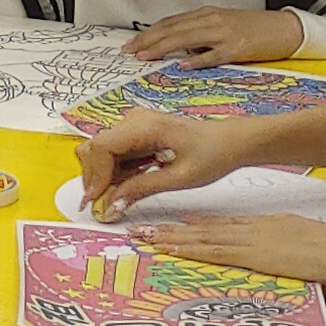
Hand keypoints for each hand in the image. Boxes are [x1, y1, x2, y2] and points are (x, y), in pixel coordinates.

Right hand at [75, 110, 266, 217]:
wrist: (231, 142)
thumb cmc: (213, 155)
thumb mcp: (179, 178)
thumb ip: (142, 189)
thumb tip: (111, 206)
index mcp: (145, 126)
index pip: (102, 147)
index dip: (94, 176)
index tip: (94, 202)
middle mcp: (134, 120)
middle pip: (95, 148)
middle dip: (95, 178)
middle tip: (104, 206)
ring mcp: (134, 124)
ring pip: (101, 151)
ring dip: (105, 176)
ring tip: (122, 194)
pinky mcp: (136, 132)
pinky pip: (114, 152)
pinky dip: (115, 171)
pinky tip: (131, 183)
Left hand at [98, 210, 325, 294]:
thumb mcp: (302, 239)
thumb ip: (283, 242)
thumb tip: (277, 250)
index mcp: (261, 224)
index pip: (219, 223)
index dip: (192, 224)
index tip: (171, 223)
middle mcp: (249, 228)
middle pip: (202, 227)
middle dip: (170, 228)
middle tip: (140, 226)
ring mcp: (249, 240)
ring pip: (200, 237)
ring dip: (169, 236)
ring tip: (143, 235)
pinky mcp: (251, 254)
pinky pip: (212, 251)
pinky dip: (188, 248)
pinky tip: (169, 248)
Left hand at [128, 8, 301, 69]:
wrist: (286, 29)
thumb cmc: (256, 29)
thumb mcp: (223, 27)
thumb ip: (201, 36)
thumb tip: (180, 51)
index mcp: (207, 15)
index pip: (170, 23)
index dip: (148, 33)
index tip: (132, 44)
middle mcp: (212, 20)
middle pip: (172, 29)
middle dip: (147, 40)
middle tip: (129, 51)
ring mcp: (224, 33)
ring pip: (186, 38)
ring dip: (162, 47)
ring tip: (145, 56)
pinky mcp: (238, 47)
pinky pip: (213, 54)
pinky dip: (196, 59)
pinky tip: (182, 65)